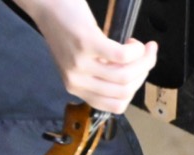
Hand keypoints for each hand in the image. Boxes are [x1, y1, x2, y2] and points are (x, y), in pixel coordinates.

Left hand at [21, 0, 156, 113]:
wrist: (47, 6)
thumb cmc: (65, 29)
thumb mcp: (78, 62)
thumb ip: (97, 75)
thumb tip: (129, 78)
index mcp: (76, 88)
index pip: (115, 106)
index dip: (135, 91)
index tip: (138, 73)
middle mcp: (77, 81)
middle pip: (124, 92)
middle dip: (143, 74)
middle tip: (146, 56)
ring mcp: (81, 64)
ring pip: (126, 76)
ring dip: (144, 62)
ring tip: (143, 48)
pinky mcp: (87, 43)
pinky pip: (122, 56)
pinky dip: (136, 50)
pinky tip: (134, 42)